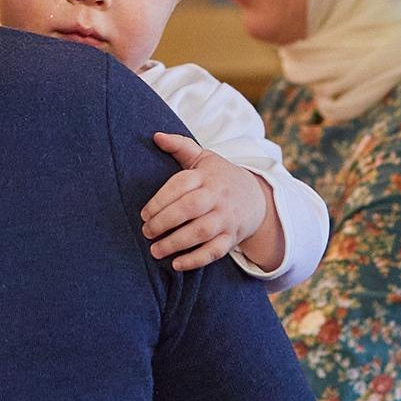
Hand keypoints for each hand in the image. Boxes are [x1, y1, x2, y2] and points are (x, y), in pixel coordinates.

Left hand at [143, 132, 279, 272]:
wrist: (257, 198)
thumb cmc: (220, 177)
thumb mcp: (204, 158)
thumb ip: (180, 146)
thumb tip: (156, 136)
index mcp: (207, 176)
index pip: (181, 185)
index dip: (160, 200)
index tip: (144, 214)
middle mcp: (218, 197)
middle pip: (189, 208)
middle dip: (164, 221)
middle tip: (146, 232)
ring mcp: (226, 218)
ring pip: (201, 231)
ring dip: (176, 243)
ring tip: (155, 251)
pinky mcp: (232, 238)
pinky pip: (215, 251)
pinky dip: (196, 259)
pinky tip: (177, 264)